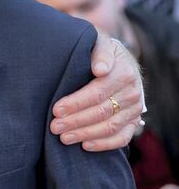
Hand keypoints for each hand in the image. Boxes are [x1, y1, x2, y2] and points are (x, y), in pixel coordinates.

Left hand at [50, 34, 143, 150]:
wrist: (119, 59)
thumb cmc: (100, 50)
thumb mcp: (100, 42)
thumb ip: (100, 52)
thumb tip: (100, 69)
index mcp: (123, 73)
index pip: (97, 93)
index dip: (76, 103)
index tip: (56, 110)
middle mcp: (132, 92)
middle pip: (101, 112)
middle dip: (76, 121)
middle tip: (54, 127)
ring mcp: (134, 109)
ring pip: (110, 127)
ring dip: (85, 134)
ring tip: (64, 138)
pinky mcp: (134, 121)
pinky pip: (122, 138)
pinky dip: (104, 144)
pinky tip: (85, 146)